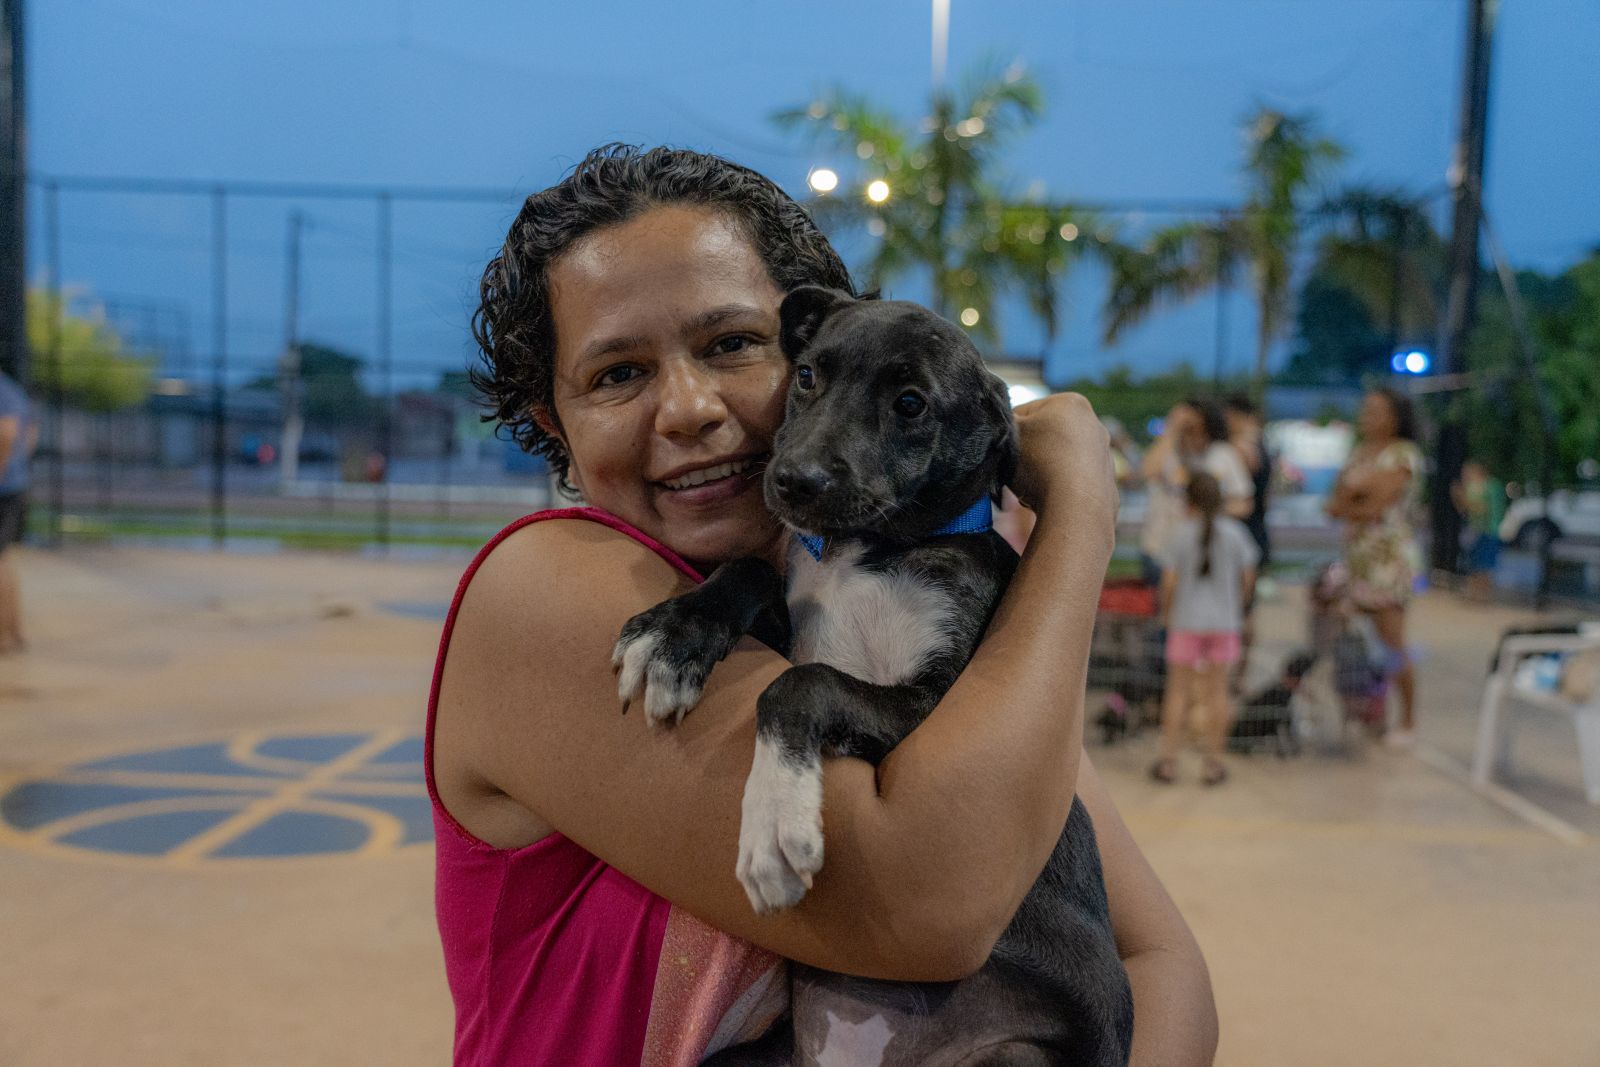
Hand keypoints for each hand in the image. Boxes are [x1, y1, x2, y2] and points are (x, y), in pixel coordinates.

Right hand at [1009, 393, 1117, 539]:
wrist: (1076, 508)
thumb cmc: (1039, 464)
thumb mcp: (1008, 435)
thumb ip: (1002, 422)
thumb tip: (1002, 424)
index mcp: (1071, 403)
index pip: (1025, 413)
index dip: (1009, 434)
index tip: (1005, 452)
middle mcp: (1094, 424)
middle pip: (1047, 436)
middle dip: (1031, 452)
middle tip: (1017, 471)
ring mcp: (1104, 455)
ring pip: (1060, 460)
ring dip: (1045, 471)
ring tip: (1033, 489)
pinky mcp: (1107, 483)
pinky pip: (1075, 483)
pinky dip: (1062, 489)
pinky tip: (1052, 500)